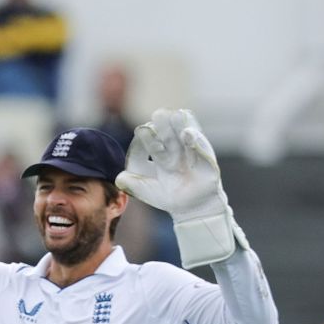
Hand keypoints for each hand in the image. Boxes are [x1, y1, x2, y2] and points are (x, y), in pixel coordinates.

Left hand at [116, 108, 242, 266]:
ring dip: (179, 126)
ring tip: (174, 115)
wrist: (190, 209)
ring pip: (184, 136)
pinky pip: (200, 147)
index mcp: (160, 156)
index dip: (148, 138)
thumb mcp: (147, 191)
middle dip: (163, 125)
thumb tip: (118, 177)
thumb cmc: (168, 197)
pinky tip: (188, 133)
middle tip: (158, 114)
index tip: (143, 130)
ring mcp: (190, 153)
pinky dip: (194, 140)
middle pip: (168, 135)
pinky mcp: (205, 158)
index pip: (152, 143)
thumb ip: (133, 184)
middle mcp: (175, 151)